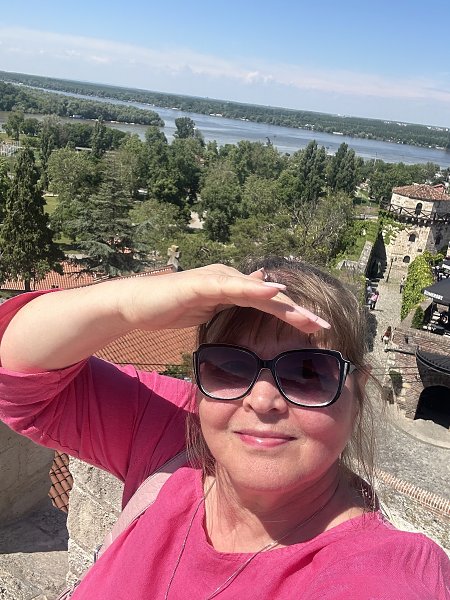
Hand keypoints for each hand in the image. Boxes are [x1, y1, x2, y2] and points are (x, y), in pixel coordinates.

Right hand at [119, 264, 329, 333]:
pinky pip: (231, 286)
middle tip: (325, 326)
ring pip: (256, 291)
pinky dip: (252, 289)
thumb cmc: (172, 308)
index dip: (294, 315)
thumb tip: (260, 294)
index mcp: (233, 287)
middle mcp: (230, 278)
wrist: (138, 304)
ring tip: (308, 315)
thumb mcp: (209, 310)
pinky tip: (271, 292)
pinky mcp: (202, 283)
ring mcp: (217, 278)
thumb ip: (233, 304)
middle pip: (270, 297)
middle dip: (298, 312)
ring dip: (284, 303)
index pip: (270, 303)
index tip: (318, 330)